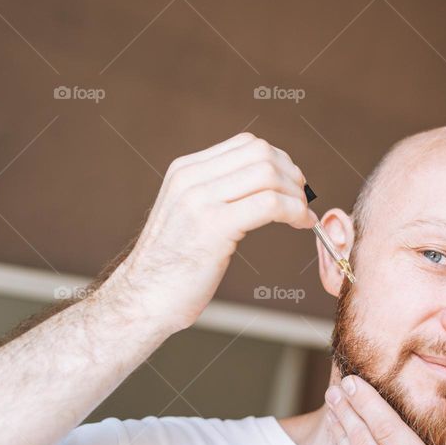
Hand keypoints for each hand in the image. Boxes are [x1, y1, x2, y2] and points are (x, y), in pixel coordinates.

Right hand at [119, 132, 315, 333]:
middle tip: (302, 201)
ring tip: (302, 216)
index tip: (292, 186)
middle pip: (261, 153)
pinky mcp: (214, 226)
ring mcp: (200, 200)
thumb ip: (214, 195)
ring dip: (296, 194)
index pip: (246, 144)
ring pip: (268, 174)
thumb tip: (259, 185)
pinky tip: (301, 224)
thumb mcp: (187, 216)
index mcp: (185, 171)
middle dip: (292, 175)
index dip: (279, 161)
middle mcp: (190, 179)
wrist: (143, 300)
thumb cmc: (171, 268)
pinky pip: (269, 203)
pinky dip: (294, 211)